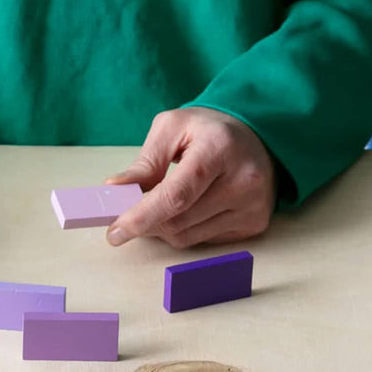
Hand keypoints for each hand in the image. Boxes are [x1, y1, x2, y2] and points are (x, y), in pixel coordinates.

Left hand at [104, 107, 275, 248]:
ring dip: (162, 228)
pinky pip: (203, 241)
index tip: (115, 232)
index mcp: (219, 149)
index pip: (176, 195)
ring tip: (162, 205)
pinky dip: (184, 231)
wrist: (258, 135)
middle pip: (177, 222)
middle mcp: (243, 180)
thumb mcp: (172, 130)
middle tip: (127, 216)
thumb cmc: (209, 131)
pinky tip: (188, 209)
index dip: (142, 217)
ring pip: (186, 238)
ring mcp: (252, 206)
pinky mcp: (254, 223)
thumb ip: (144, 163)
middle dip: (145, 223)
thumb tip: (114, 190)